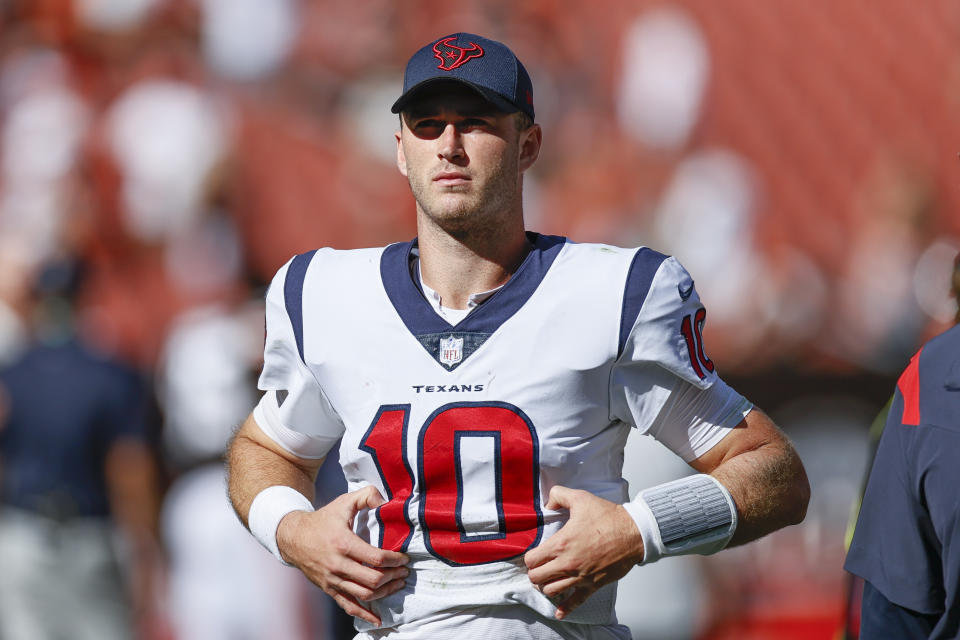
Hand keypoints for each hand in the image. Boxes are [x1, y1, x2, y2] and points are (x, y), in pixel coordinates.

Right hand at [276, 485, 408, 624]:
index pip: (376, 558)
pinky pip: (348, 606)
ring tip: (397, 584)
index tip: (404, 558)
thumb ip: (366, 496)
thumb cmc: (323, 520)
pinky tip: (378, 618)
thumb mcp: (343, 503)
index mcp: (344, 544)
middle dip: (394, 577)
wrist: (294, 538)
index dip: (395, 560)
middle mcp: (338, 565)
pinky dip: (364, 614)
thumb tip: (385, 500)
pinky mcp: (329, 589)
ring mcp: (333, 580)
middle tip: (404, 572)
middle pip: (373, 579)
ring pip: (365, 594)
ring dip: (385, 592)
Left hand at [524, 486, 643, 619]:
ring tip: (549, 580)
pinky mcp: (592, 585)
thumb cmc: (608, 517)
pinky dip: (565, 608)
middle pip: (537, 578)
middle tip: (539, 568)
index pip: (532, 560)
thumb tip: (549, 502)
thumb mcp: (581, 498)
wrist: (633, 533)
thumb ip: (559, 495)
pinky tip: (559, 612)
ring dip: (546, 586)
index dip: (529, 558)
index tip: (534, 555)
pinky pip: (575, 601)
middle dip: (535, 573)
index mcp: (561, 544)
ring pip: (551, 591)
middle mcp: (567, 563)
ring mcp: (580, 577)